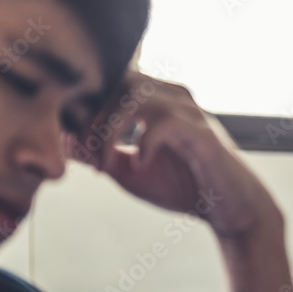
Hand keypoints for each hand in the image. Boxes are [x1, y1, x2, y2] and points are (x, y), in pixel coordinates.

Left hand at [72, 70, 281, 240]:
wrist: (228, 209)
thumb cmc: (182, 187)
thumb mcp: (130, 172)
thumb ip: (100, 154)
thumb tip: (64, 143)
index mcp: (154, 100)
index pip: (108, 84)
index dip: (82, 111)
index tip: (70, 146)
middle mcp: (171, 96)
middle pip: (116, 82)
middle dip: (91, 120)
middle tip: (86, 158)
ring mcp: (189, 111)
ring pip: (134, 96)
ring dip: (109, 131)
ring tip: (105, 164)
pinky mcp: (202, 133)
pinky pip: (162, 123)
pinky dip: (144, 145)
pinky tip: (143, 165)